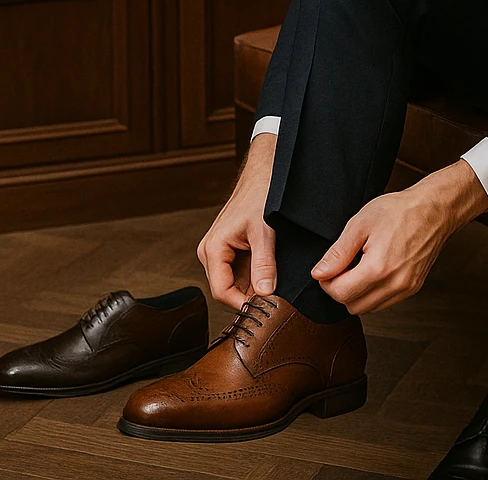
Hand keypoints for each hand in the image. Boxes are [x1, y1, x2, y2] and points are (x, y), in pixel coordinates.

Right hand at [197, 132, 277, 311]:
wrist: (263, 176)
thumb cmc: (260, 196)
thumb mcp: (265, 232)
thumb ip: (264, 264)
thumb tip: (265, 294)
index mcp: (213, 248)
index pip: (222, 292)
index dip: (243, 305)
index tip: (265, 311)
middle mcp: (211, 252)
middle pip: (227, 290)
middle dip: (249, 298)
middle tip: (275, 304)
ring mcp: (220, 252)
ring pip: (235, 283)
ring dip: (253, 288)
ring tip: (276, 289)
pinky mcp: (230, 250)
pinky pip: (240, 273)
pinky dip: (255, 278)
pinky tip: (271, 276)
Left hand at [311, 160, 487, 315]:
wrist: (433, 209)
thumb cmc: (399, 211)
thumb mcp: (360, 225)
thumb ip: (338, 253)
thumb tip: (319, 274)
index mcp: (378, 268)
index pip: (340, 294)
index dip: (326, 282)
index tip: (327, 269)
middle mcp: (395, 283)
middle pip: (353, 306)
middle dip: (341, 290)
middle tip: (342, 267)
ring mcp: (406, 288)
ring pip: (369, 308)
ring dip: (357, 294)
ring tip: (359, 267)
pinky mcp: (413, 288)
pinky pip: (384, 302)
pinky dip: (373, 293)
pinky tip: (374, 271)